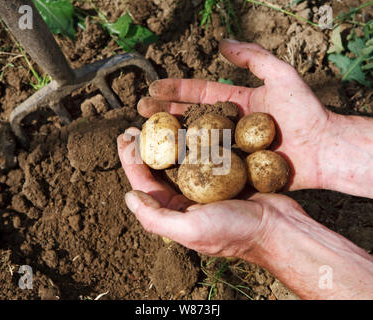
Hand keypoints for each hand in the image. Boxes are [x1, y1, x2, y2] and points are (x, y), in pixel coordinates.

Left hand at [117, 127, 301, 260]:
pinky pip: (204, 153)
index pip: (144, 184)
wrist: (278, 227)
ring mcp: (205, 186)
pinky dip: (195, 138)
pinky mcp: (224, 174)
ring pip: (180, 158)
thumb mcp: (191, 230)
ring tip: (159, 119)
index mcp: (174, 213)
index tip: (124, 137)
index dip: (131, 160)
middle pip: (159, 168)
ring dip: (168, 139)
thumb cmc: (235, 231)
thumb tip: (128, 196)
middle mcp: (186, 199)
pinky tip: (190, 122)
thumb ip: (156, 218)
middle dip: (146, 147)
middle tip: (137, 125)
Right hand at [137, 40, 336, 190]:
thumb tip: (222, 44)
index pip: (198, 94)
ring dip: (169, 140)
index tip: (151, 87)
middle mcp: (228, 126)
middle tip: (139, 111)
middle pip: (190, 118)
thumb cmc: (305, 112)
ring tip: (146, 137)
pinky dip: (187, 167)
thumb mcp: (281, 75)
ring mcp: (229, 149)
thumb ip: (253, 57)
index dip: (175, 89)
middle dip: (163, 114)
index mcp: (235, 103)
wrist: (323, 150)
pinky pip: (207, 167)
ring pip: (194, 143)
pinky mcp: (234, 171)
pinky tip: (167, 167)